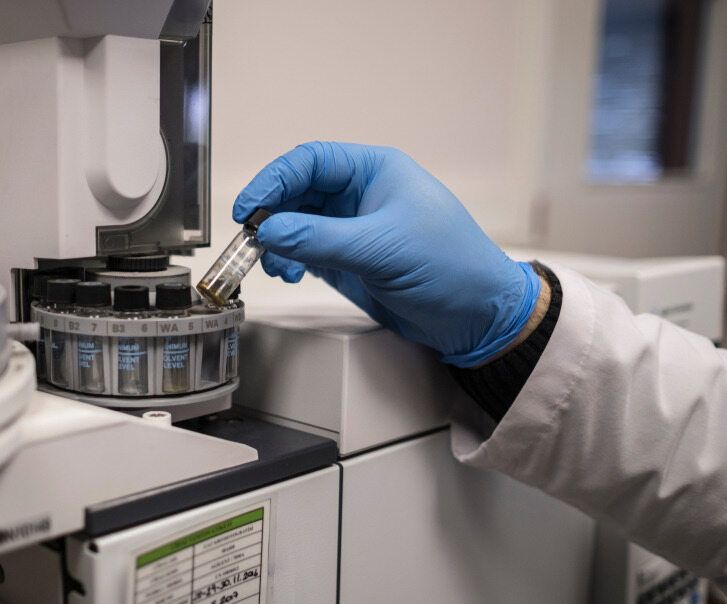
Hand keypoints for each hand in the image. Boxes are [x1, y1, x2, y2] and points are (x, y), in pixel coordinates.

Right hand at [233, 141, 540, 366]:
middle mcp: (360, 194)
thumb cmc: (450, 267)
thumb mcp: (381, 249)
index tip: (249, 208)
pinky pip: (304, 251)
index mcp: (374, 171)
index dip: (274, 181)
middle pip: (297, 193)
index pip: (310, 163)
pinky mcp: (348, 260)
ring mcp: (352, 228)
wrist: (477, 317)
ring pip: (296, 224)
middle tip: (250, 240)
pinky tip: (288, 273)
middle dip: (271, 216)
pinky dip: (288, 261)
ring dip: (277, 243)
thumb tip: (268, 232)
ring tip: (275, 266)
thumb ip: (319, 239)